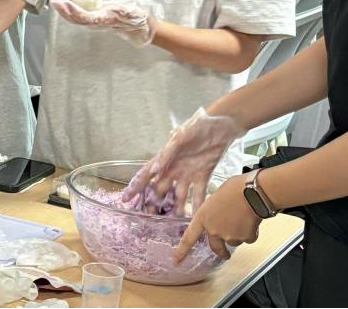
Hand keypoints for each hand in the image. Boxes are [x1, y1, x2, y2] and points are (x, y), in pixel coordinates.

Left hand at [48, 0, 162, 45]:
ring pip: (75, 15)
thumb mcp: (130, 12)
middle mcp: (96, 21)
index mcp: (104, 20)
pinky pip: (81, 9)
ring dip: (64, 7)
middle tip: (53, 0)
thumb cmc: (135, 19)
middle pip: (76, 18)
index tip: (66, 3)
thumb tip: (120, 9)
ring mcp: (94, 18)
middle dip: (63, 10)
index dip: (75, 11)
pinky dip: (73, 0)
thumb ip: (123, 10)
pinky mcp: (94, 13)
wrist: (138, 25)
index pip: (85, 18)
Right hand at [124, 107, 246, 215]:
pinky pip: (199, 193)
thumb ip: (167, 153)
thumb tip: (154, 169)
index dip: (135, 187)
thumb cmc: (197, 125)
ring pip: (178, 195)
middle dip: (153, 203)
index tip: (125, 199)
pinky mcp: (203, 175)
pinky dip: (198, 205)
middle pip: (160, 189)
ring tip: (172, 223)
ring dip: (175, 208)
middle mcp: (173, 168)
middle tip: (150, 218)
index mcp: (164, 158)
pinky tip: (197, 217)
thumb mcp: (180, 137)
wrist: (222, 124)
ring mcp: (188, 173)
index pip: (146, 175)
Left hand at [174, 174, 259, 262]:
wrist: (253, 191)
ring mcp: (229, 235)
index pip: (189, 238)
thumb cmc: (235, 188)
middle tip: (224, 254)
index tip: (177, 260)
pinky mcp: (245, 238)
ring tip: (244, 218)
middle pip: (216, 247)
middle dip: (221, 252)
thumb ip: (214, 210)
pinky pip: (248, 238)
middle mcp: (214, 229)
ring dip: (239, 234)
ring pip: (234, 241)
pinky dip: (251, 233)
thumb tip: (218, 213)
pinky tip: (252, 221)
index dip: (182, 251)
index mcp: (203, 217)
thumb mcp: (216, 197)